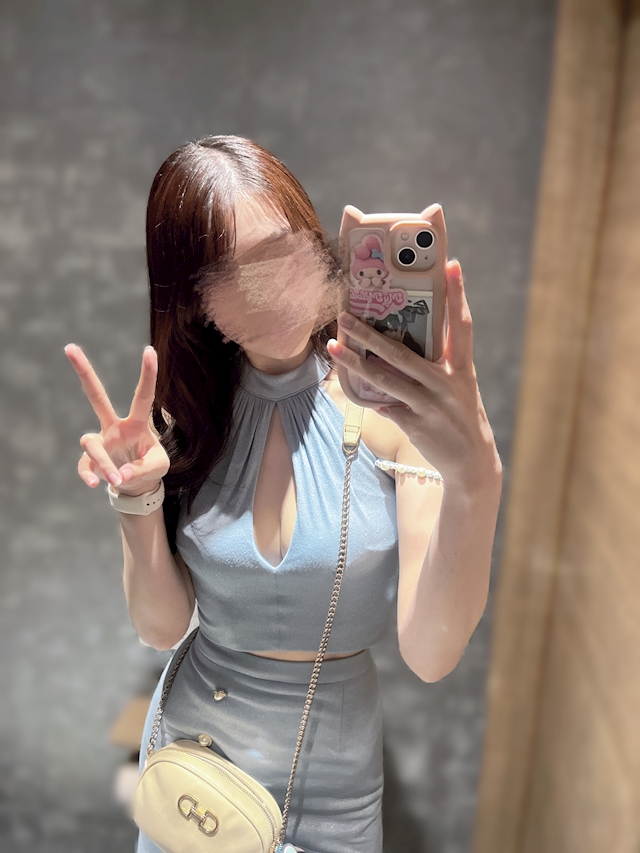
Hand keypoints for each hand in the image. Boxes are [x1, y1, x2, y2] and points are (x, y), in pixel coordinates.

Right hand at [64, 344, 169, 495]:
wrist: (137, 484)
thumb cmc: (150, 466)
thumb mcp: (158, 467)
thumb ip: (143, 469)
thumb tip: (121, 474)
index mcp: (137, 423)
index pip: (143, 396)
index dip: (147, 374)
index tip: (149, 350)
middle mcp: (115, 427)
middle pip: (96, 397)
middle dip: (84, 373)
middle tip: (70, 347)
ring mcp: (101, 442)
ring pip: (90, 443)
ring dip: (103, 462)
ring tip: (117, 479)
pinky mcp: (91, 461)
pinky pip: (84, 465)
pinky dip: (88, 475)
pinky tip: (94, 484)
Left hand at [327, 260, 501, 491]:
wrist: (471, 463)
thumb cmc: (459, 417)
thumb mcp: (458, 388)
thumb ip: (437, 366)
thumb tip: (401, 344)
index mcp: (462, 369)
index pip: (461, 325)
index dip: (458, 295)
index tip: (451, 264)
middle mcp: (447, 384)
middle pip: (402, 353)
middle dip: (370, 333)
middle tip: (346, 315)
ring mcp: (430, 406)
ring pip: (385, 379)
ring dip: (356, 362)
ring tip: (334, 347)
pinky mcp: (416, 425)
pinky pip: (383, 405)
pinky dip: (366, 395)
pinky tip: (347, 383)